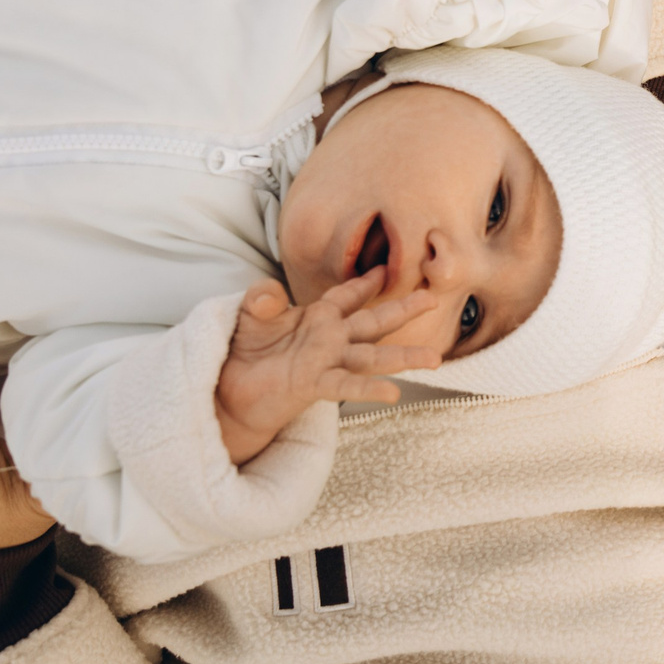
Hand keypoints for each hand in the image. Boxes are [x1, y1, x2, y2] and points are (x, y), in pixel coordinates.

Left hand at [214, 269, 439, 462]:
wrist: (228, 391)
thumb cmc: (242, 351)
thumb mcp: (248, 316)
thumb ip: (261, 299)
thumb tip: (270, 296)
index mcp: (317, 317)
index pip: (347, 296)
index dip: (366, 283)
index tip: (388, 269)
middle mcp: (328, 339)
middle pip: (372, 322)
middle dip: (403, 310)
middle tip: (431, 298)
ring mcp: (325, 362)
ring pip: (371, 356)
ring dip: (403, 357)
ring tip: (434, 358)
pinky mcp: (313, 384)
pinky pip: (346, 384)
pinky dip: (369, 389)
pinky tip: (393, 393)